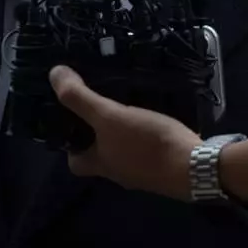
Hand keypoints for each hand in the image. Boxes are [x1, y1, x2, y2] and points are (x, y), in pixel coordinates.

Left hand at [49, 65, 203, 200]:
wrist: (195, 166)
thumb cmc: (146, 144)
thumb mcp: (108, 117)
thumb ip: (80, 98)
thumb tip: (53, 75)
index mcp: (101, 164)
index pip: (74, 162)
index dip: (70, 143)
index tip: (71, 118)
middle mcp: (119, 172)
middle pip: (100, 154)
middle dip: (99, 132)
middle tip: (101, 102)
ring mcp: (144, 171)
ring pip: (125, 149)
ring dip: (124, 129)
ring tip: (125, 100)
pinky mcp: (165, 163)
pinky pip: (148, 146)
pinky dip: (147, 131)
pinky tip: (153, 111)